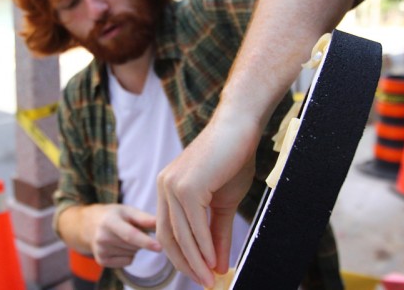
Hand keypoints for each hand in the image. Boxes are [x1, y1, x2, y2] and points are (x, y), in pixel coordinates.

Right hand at [85, 204, 161, 267]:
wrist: (89, 224)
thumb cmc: (114, 215)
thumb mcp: (127, 211)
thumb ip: (144, 218)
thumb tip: (162, 223)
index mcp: (109, 221)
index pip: (130, 234)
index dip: (146, 241)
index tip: (160, 247)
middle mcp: (102, 237)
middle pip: (135, 245)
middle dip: (141, 239)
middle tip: (131, 228)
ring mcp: (100, 250)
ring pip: (132, 253)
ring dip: (134, 247)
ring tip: (122, 236)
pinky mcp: (101, 261)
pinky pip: (127, 262)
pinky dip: (128, 255)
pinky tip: (119, 245)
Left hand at [156, 110, 259, 287]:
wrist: (239, 128)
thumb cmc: (232, 160)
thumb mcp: (222, 203)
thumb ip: (216, 232)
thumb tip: (218, 264)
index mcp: (168, 188)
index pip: (167, 230)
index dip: (181, 256)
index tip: (198, 274)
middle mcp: (164, 186)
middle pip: (167, 236)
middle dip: (185, 263)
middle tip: (203, 282)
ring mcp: (172, 186)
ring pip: (181, 234)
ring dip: (196, 260)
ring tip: (210, 279)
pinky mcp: (186, 186)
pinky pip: (193, 225)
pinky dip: (204, 247)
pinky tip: (214, 261)